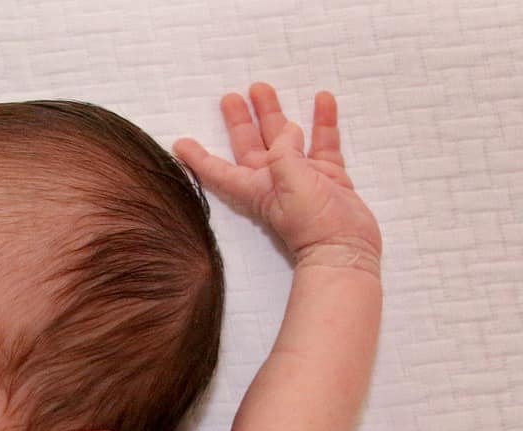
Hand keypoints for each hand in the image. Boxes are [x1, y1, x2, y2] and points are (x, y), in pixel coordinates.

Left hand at [174, 83, 380, 272]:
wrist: (344, 246)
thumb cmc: (309, 221)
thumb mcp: (289, 181)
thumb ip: (284, 151)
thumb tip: (290, 130)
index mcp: (254, 187)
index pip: (218, 171)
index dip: (198, 158)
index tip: (180, 143)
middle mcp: (274, 180)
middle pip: (250, 145)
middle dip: (240, 121)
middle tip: (230, 97)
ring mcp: (302, 177)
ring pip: (285, 138)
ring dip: (275, 115)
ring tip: (264, 88)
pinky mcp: (329, 175)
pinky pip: (323, 142)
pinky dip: (322, 122)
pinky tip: (322, 99)